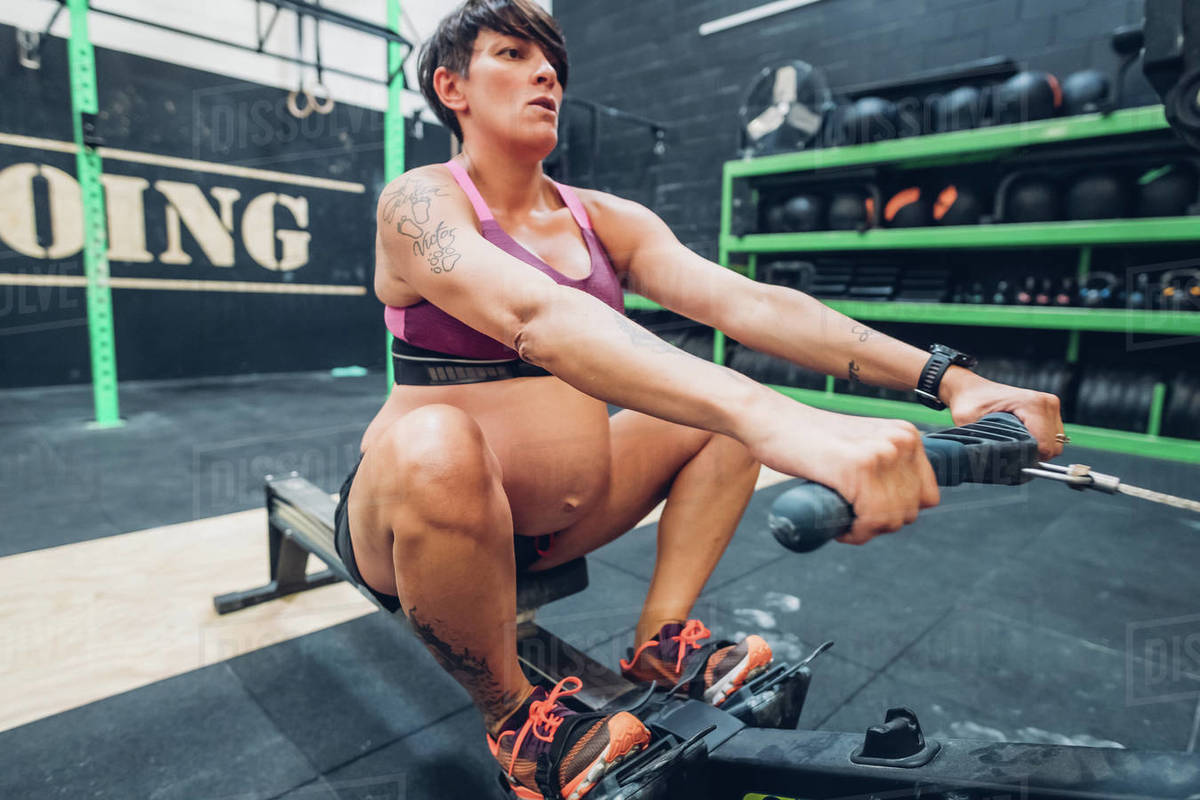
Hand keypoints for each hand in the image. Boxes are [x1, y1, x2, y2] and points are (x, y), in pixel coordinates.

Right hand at [741, 403, 940, 545]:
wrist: (770, 420)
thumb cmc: (808, 438)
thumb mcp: (861, 444)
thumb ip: (884, 462)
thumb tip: (904, 505)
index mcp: (907, 435)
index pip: (927, 495)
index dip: (899, 512)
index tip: (871, 514)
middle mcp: (901, 441)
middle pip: (911, 510)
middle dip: (882, 525)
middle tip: (852, 521)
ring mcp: (880, 453)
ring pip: (893, 519)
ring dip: (868, 532)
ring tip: (844, 524)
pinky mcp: (857, 468)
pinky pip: (872, 519)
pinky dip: (857, 533)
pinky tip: (841, 529)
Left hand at [940, 367, 1064, 460]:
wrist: (972, 390)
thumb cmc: (970, 403)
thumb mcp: (968, 422)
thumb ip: (984, 441)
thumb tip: (993, 462)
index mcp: (1031, 404)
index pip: (1045, 445)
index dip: (1029, 459)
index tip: (1011, 460)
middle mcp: (1046, 403)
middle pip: (1053, 447)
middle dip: (1034, 455)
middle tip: (1012, 454)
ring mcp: (1050, 406)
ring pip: (1055, 443)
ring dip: (1037, 449)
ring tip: (1015, 445)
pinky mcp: (1049, 410)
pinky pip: (1052, 437)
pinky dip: (1040, 443)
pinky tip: (1022, 440)